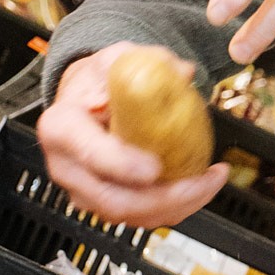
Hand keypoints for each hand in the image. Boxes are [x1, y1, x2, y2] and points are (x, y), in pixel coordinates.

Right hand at [38, 40, 229, 224]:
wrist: (85, 98)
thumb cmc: (97, 81)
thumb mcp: (117, 58)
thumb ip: (149, 61)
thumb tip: (184, 72)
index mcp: (63, 127)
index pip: (89, 153)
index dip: (122, 166)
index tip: (154, 168)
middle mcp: (67, 166)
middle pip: (112, 199)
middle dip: (164, 198)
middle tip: (202, 180)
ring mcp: (84, 190)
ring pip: (129, 215)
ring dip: (177, 206)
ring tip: (211, 181)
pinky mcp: (103, 203)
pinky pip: (139, 217)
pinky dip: (174, 209)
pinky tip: (199, 188)